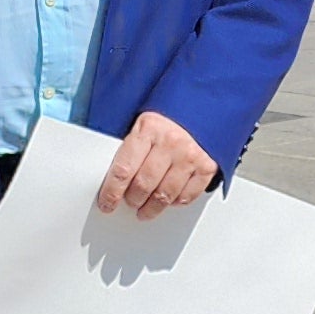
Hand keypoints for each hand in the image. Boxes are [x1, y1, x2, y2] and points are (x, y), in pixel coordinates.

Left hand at [97, 111, 215, 216]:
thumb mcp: (145, 124)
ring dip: (151, 208)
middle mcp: (171, 142)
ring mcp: (190, 156)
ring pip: (164, 196)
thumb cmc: (170, 118)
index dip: (112, 192)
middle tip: (129, 202)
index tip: (107, 203)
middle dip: (132, 200)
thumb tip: (113, 179)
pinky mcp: (207, 166)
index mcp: (148, 128)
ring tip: (145, 209)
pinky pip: (187, 196)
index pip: (123, 170)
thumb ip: (130, 148)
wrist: (205, 104)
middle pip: (143, 186)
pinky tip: (168, 199)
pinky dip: (175, 202)